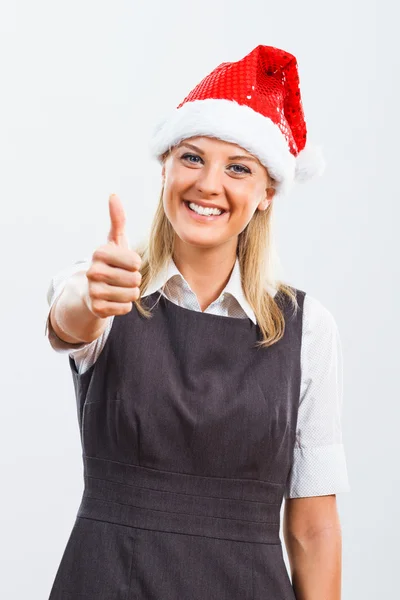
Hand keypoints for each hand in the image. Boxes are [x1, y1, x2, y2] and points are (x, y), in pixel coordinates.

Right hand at [84, 194, 141, 317]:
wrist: (91, 290)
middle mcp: (92, 271)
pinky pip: (125, 308)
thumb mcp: (115, 241)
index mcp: (99, 252)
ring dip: (130, 293)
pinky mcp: (97, 308)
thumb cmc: (111, 262)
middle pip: (135, 279)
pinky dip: (124, 305)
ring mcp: (93, 291)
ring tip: (118, 288)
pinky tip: (113, 299)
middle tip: (121, 278)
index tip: (124, 263)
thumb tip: (113, 195)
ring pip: (131, 294)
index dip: (135, 264)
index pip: (135, 262)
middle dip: (134, 280)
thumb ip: (117, 219)